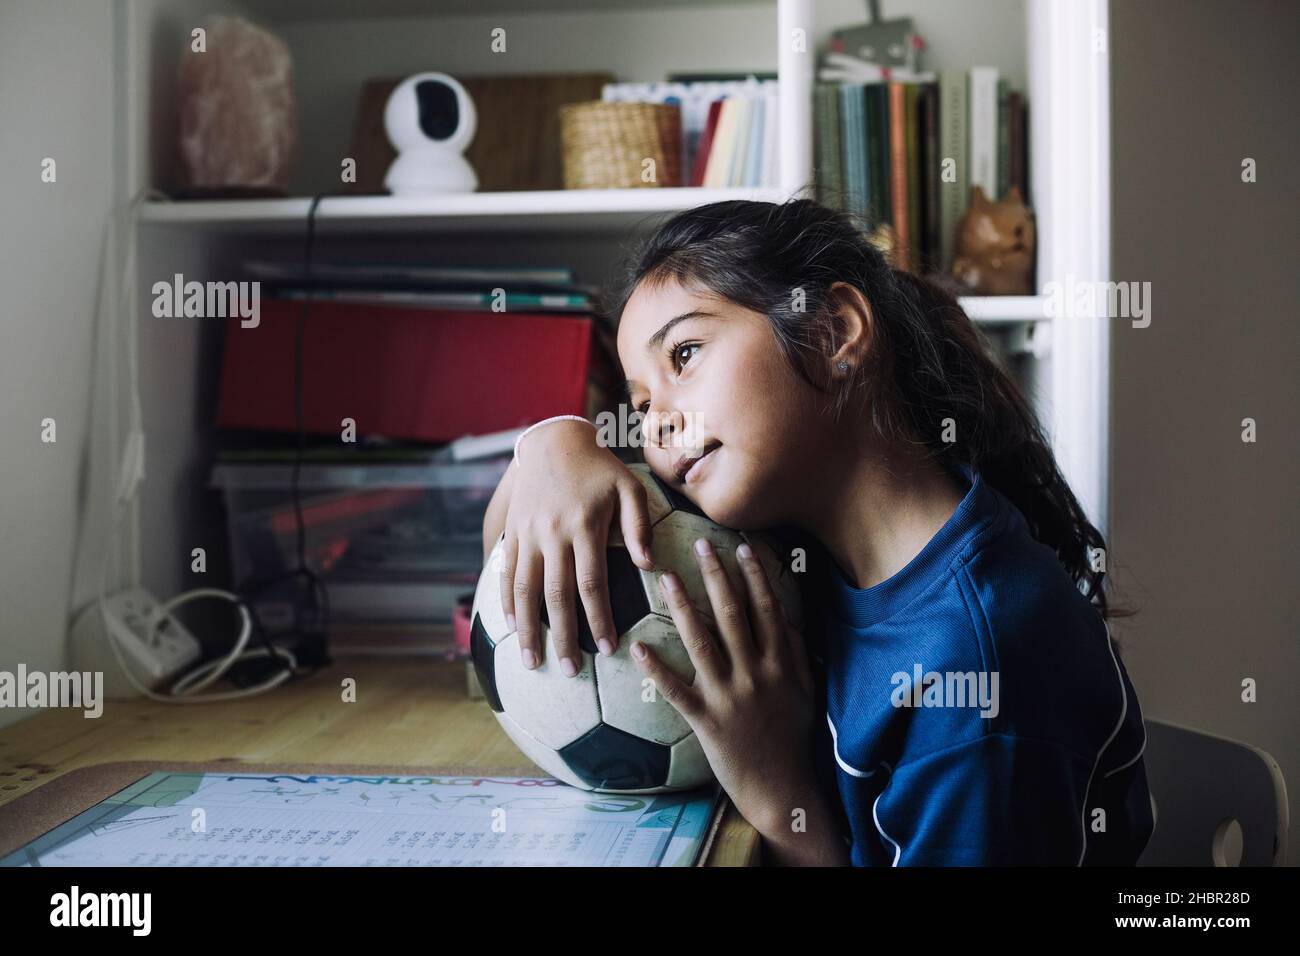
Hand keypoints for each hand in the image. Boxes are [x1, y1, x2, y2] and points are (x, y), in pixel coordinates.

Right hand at [499, 420, 655, 676]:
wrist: (553, 441)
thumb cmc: (600, 467)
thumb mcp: (630, 486)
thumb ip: (639, 526)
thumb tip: (649, 565)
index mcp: (585, 526)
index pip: (592, 583)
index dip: (599, 619)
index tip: (608, 648)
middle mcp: (553, 534)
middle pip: (556, 595)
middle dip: (563, 636)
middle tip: (569, 671)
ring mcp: (528, 534)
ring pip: (525, 590)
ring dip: (528, 629)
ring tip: (532, 662)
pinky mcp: (513, 533)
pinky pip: (507, 573)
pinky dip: (507, 602)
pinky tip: (512, 627)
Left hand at [630, 536, 819, 837]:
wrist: (785, 790)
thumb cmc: (796, 739)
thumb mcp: (807, 691)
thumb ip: (797, 653)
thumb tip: (786, 616)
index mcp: (781, 664)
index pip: (767, 609)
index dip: (754, 576)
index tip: (741, 546)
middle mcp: (756, 674)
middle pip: (732, 615)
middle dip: (716, 576)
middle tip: (700, 544)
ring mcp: (730, 697)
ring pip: (702, 643)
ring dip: (682, 607)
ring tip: (665, 578)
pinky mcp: (708, 722)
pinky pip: (676, 691)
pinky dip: (656, 669)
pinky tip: (638, 647)